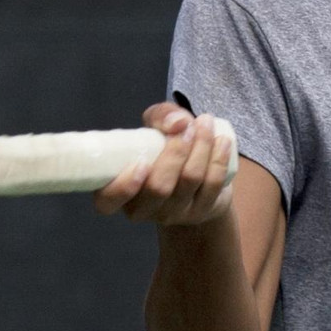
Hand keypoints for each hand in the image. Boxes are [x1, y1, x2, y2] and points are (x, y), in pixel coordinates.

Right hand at [92, 102, 237, 224]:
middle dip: (175, 152)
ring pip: (188, 181)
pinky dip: (218, 159)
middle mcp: (143, 209)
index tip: (142, 162)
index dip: (124, 187)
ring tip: (205, 123)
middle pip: (158, 187)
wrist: (195, 177)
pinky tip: (222, 141)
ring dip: (201, 147)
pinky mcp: (200, 212)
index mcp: (118, 192)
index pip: (108, 202)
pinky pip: (211, 185)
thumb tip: (177, 123)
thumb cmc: (162, 151)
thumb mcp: (154, 127)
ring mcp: (172, 214)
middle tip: (186, 125)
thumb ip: (160, 116)